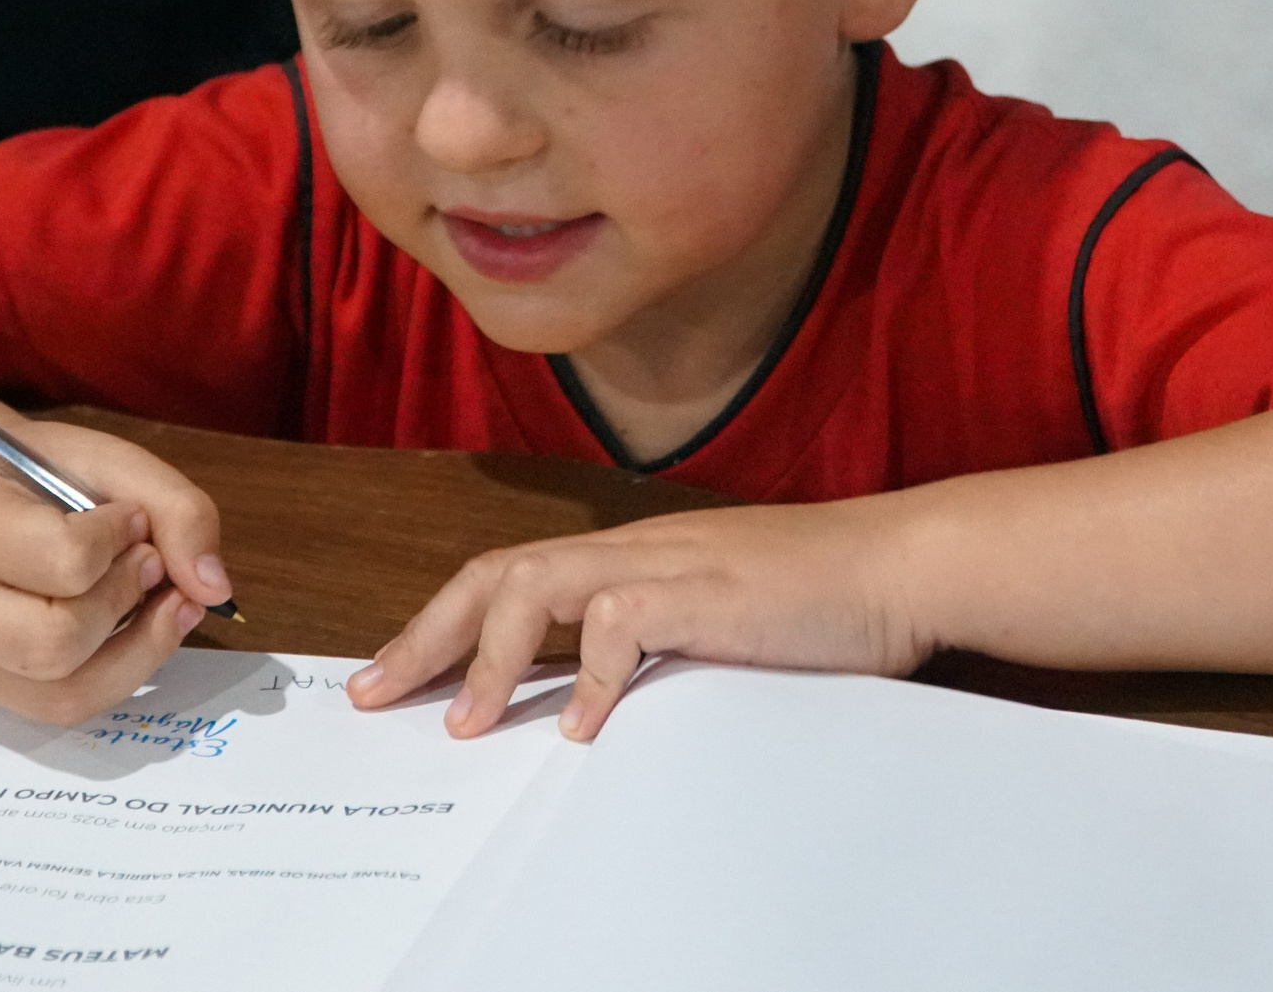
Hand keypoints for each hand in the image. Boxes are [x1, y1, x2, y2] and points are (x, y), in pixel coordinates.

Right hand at [0, 421, 235, 723]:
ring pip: (65, 692)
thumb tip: (214, 589)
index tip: (130, 516)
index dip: (119, 539)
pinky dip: (126, 671)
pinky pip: (70, 708)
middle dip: (125, 601)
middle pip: (55, 642)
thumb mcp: (112, 464)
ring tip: (153, 596)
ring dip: (137, 645)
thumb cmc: (47, 478)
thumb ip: (175, 509)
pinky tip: (145, 629)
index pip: (63, 560)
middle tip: (146, 561)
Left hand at [345, 502, 925, 740]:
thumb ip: (650, 645)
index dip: (442, 625)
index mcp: (631, 556)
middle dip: (427, 636)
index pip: (511, 576)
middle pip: (499, 573)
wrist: (899, 565)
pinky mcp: (703, 592)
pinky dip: (586, 674)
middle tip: (373, 694)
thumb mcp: (714, 622)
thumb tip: (582, 701)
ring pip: (538, 585)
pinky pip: (619, 622)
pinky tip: (574, 724)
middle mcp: (633, 548)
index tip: (392, 676)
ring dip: (488, 656)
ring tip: (460, 720)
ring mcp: (667, 564)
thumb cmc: (820, 598)